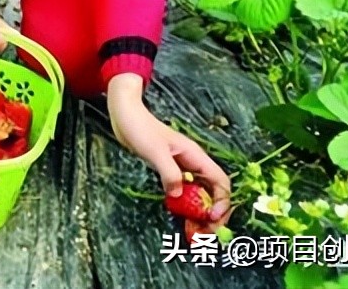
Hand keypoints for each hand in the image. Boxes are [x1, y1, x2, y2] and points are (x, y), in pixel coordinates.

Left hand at [107, 83, 231, 230]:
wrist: (125, 115)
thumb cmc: (140, 128)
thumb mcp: (155, 152)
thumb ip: (169, 173)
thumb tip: (178, 194)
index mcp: (195, 156)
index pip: (220, 181)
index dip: (222, 201)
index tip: (212, 217)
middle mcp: (193, 163)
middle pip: (213, 191)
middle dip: (214, 213)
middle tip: (205, 233)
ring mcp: (182, 167)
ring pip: (200, 193)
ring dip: (200, 212)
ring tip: (195, 230)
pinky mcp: (170, 170)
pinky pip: (185, 191)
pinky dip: (186, 205)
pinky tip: (181, 216)